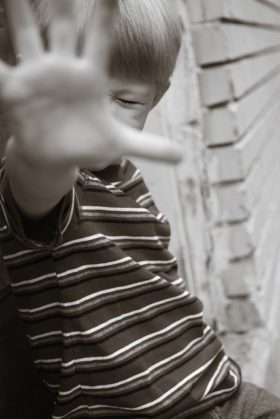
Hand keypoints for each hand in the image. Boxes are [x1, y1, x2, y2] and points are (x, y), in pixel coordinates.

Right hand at [1, 0, 181, 168]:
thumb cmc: (87, 145)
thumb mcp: (120, 145)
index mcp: (90, 76)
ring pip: (27, 35)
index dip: (105, 11)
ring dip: (17, 10)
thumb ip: (150, 147)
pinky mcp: (16, 92)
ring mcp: (38, 76)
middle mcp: (63, 68)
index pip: (100, 37)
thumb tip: (183, 156)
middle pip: (63, 24)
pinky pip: (0, 70)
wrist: (56, 157)